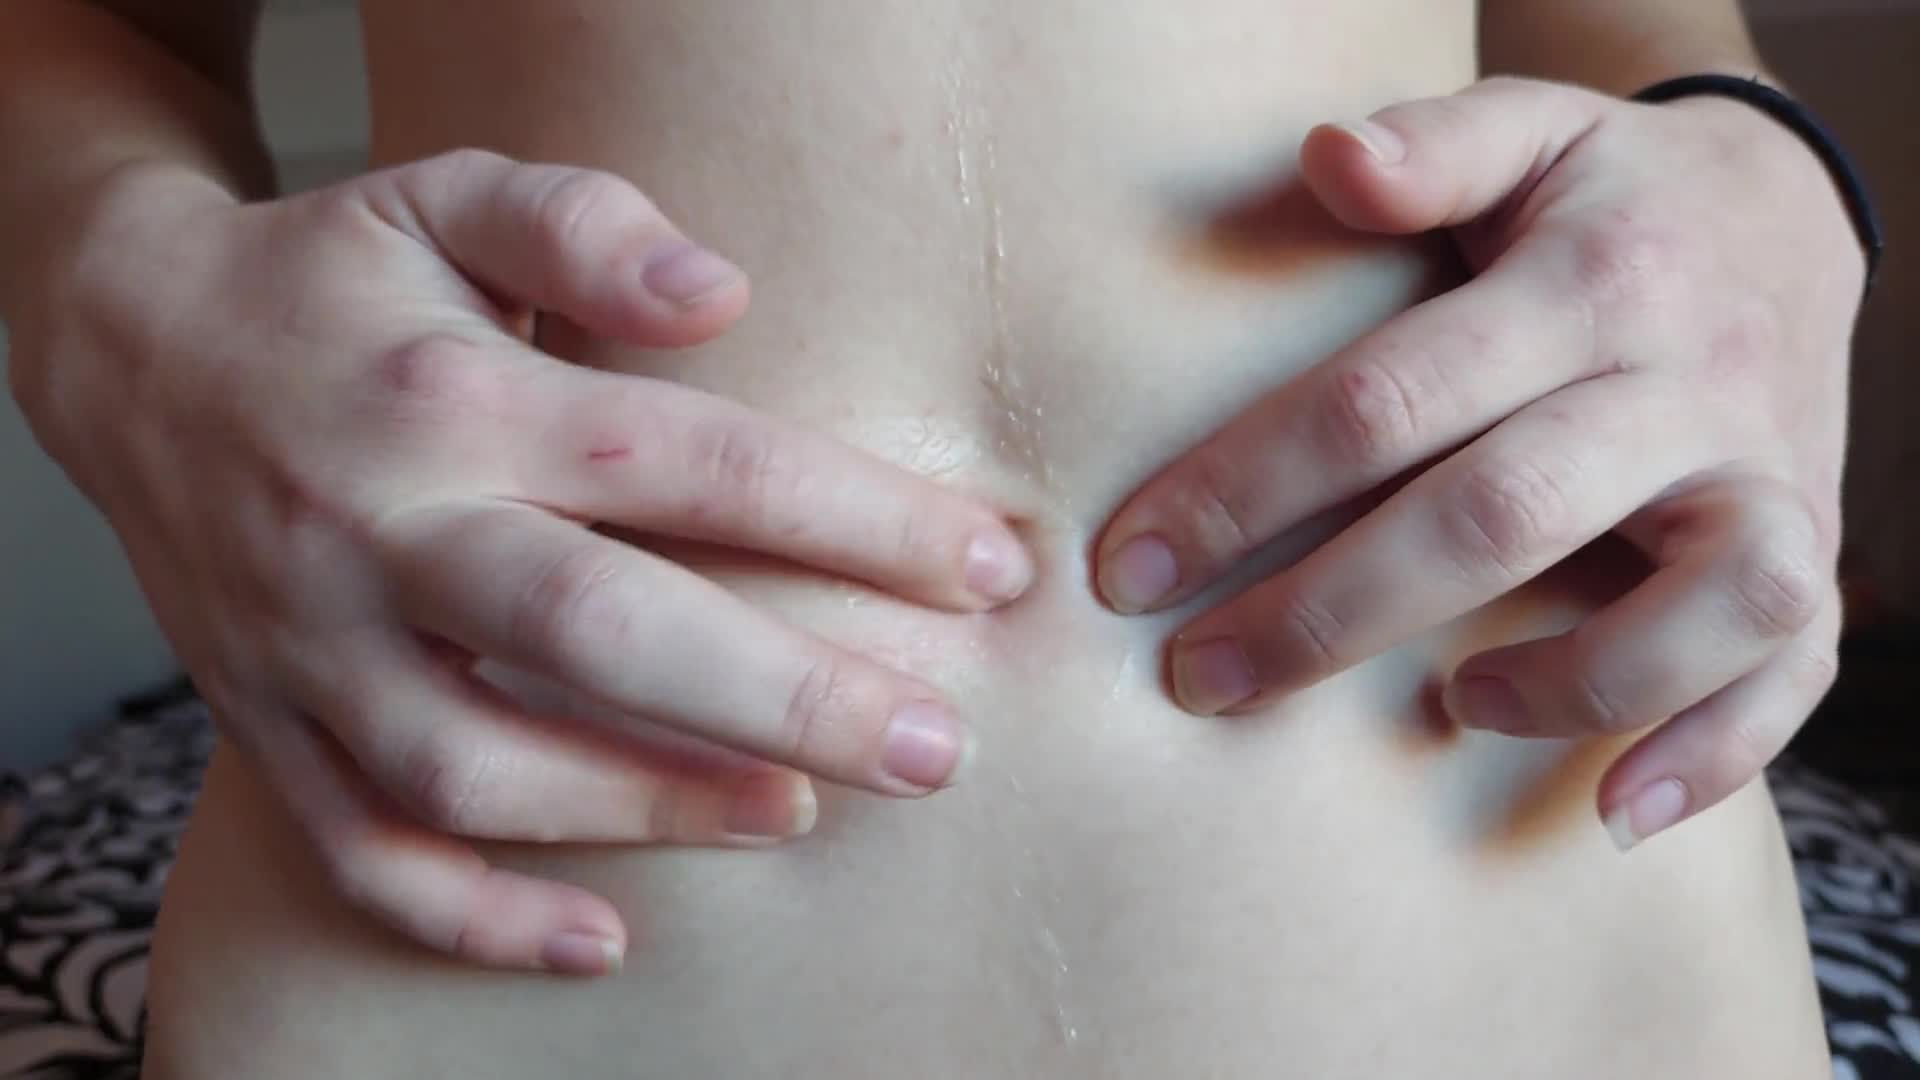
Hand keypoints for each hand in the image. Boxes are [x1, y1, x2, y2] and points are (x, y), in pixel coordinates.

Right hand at [7, 150, 1031, 972]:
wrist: (126, 350)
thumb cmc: (334, 279)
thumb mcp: (445, 194)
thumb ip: (582, 225)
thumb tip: (723, 291)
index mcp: (453, 396)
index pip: (689, 462)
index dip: (853, 517)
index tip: (986, 566)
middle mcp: (382, 529)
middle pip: (598, 632)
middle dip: (783, 699)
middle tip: (931, 748)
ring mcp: (316, 646)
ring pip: (482, 767)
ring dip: (647, 809)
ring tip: (794, 816)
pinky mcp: (274, 724)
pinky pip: (365, 853)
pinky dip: (478, 916)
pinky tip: (602, 939)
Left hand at [1092, 77, 1861, 848]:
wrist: (1790, 223)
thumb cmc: (1611, 198)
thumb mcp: (1533, 131)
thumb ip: (1432, 147)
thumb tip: (1325, 157)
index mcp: (1591, 281)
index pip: (1388, 398)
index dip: (1247, 488)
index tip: (1131, 567)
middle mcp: (1685, 383)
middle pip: (1499, 515)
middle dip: (1327, 614)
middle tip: (1200, 678)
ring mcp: (1765, 475)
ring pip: (1698, 602)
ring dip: (1562, 681)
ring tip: (1442, 707)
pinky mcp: (1810, 549)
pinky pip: (1795, 670)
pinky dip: (1714, 750)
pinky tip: (1612, 809)